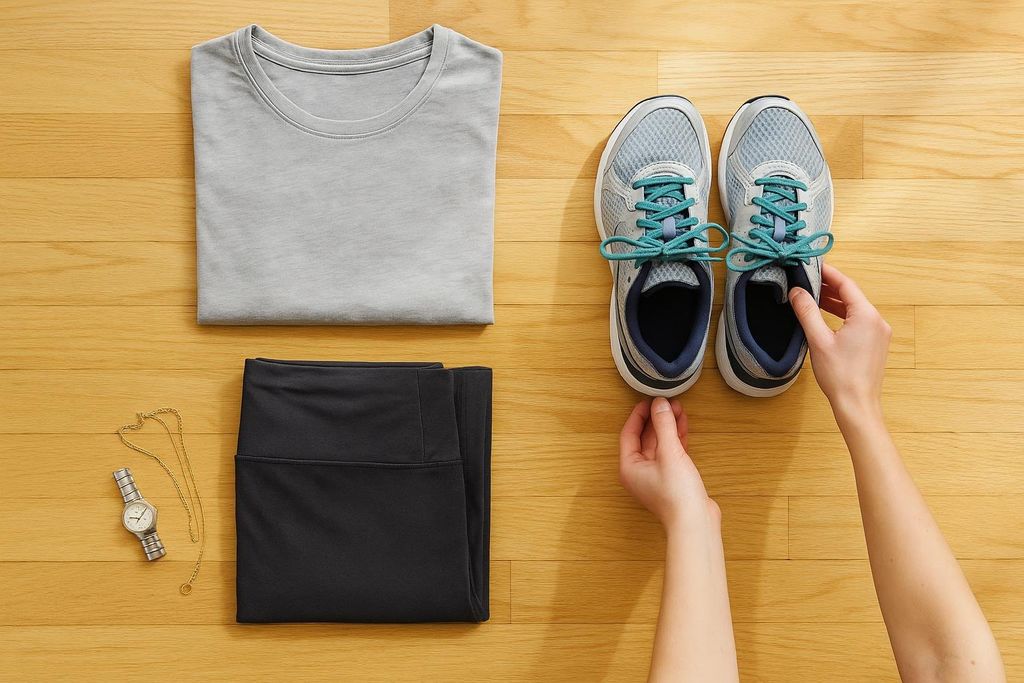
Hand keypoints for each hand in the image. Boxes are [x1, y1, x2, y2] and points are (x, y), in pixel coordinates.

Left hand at [618, 397, 718, 531]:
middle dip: (656, 419)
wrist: (695, 522)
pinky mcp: (672, 478)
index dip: (639, 415)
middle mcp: (639, 471)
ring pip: (659, 444)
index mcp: (629, 467)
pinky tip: (683, 425)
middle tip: (667, 402)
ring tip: (678, 408)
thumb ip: (664, 426)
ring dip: (668, 426)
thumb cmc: (677, 494)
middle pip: (644, 438)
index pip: (629, 433)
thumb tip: (660, 404)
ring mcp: (656, 475)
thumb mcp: (669, 453)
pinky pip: (670, 452)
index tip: (649, 400)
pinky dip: (676, 438)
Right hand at [789, 263, 891, 418]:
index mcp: (866, 316)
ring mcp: (879, 334)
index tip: (812, 265)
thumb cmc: (840, 375)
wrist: (857, 405)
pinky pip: (859, 321)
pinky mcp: (876, 344)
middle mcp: (877, 321)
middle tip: (808, 280)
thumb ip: (807, 312)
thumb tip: (797, 291)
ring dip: (835, 302)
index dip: (828, 273)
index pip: (846, 284)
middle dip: (830, 287)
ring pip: (855, 309)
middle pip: (852, 296)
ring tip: (813, 297)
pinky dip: (842, 315)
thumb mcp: (818, 340)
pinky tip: (827, 317)